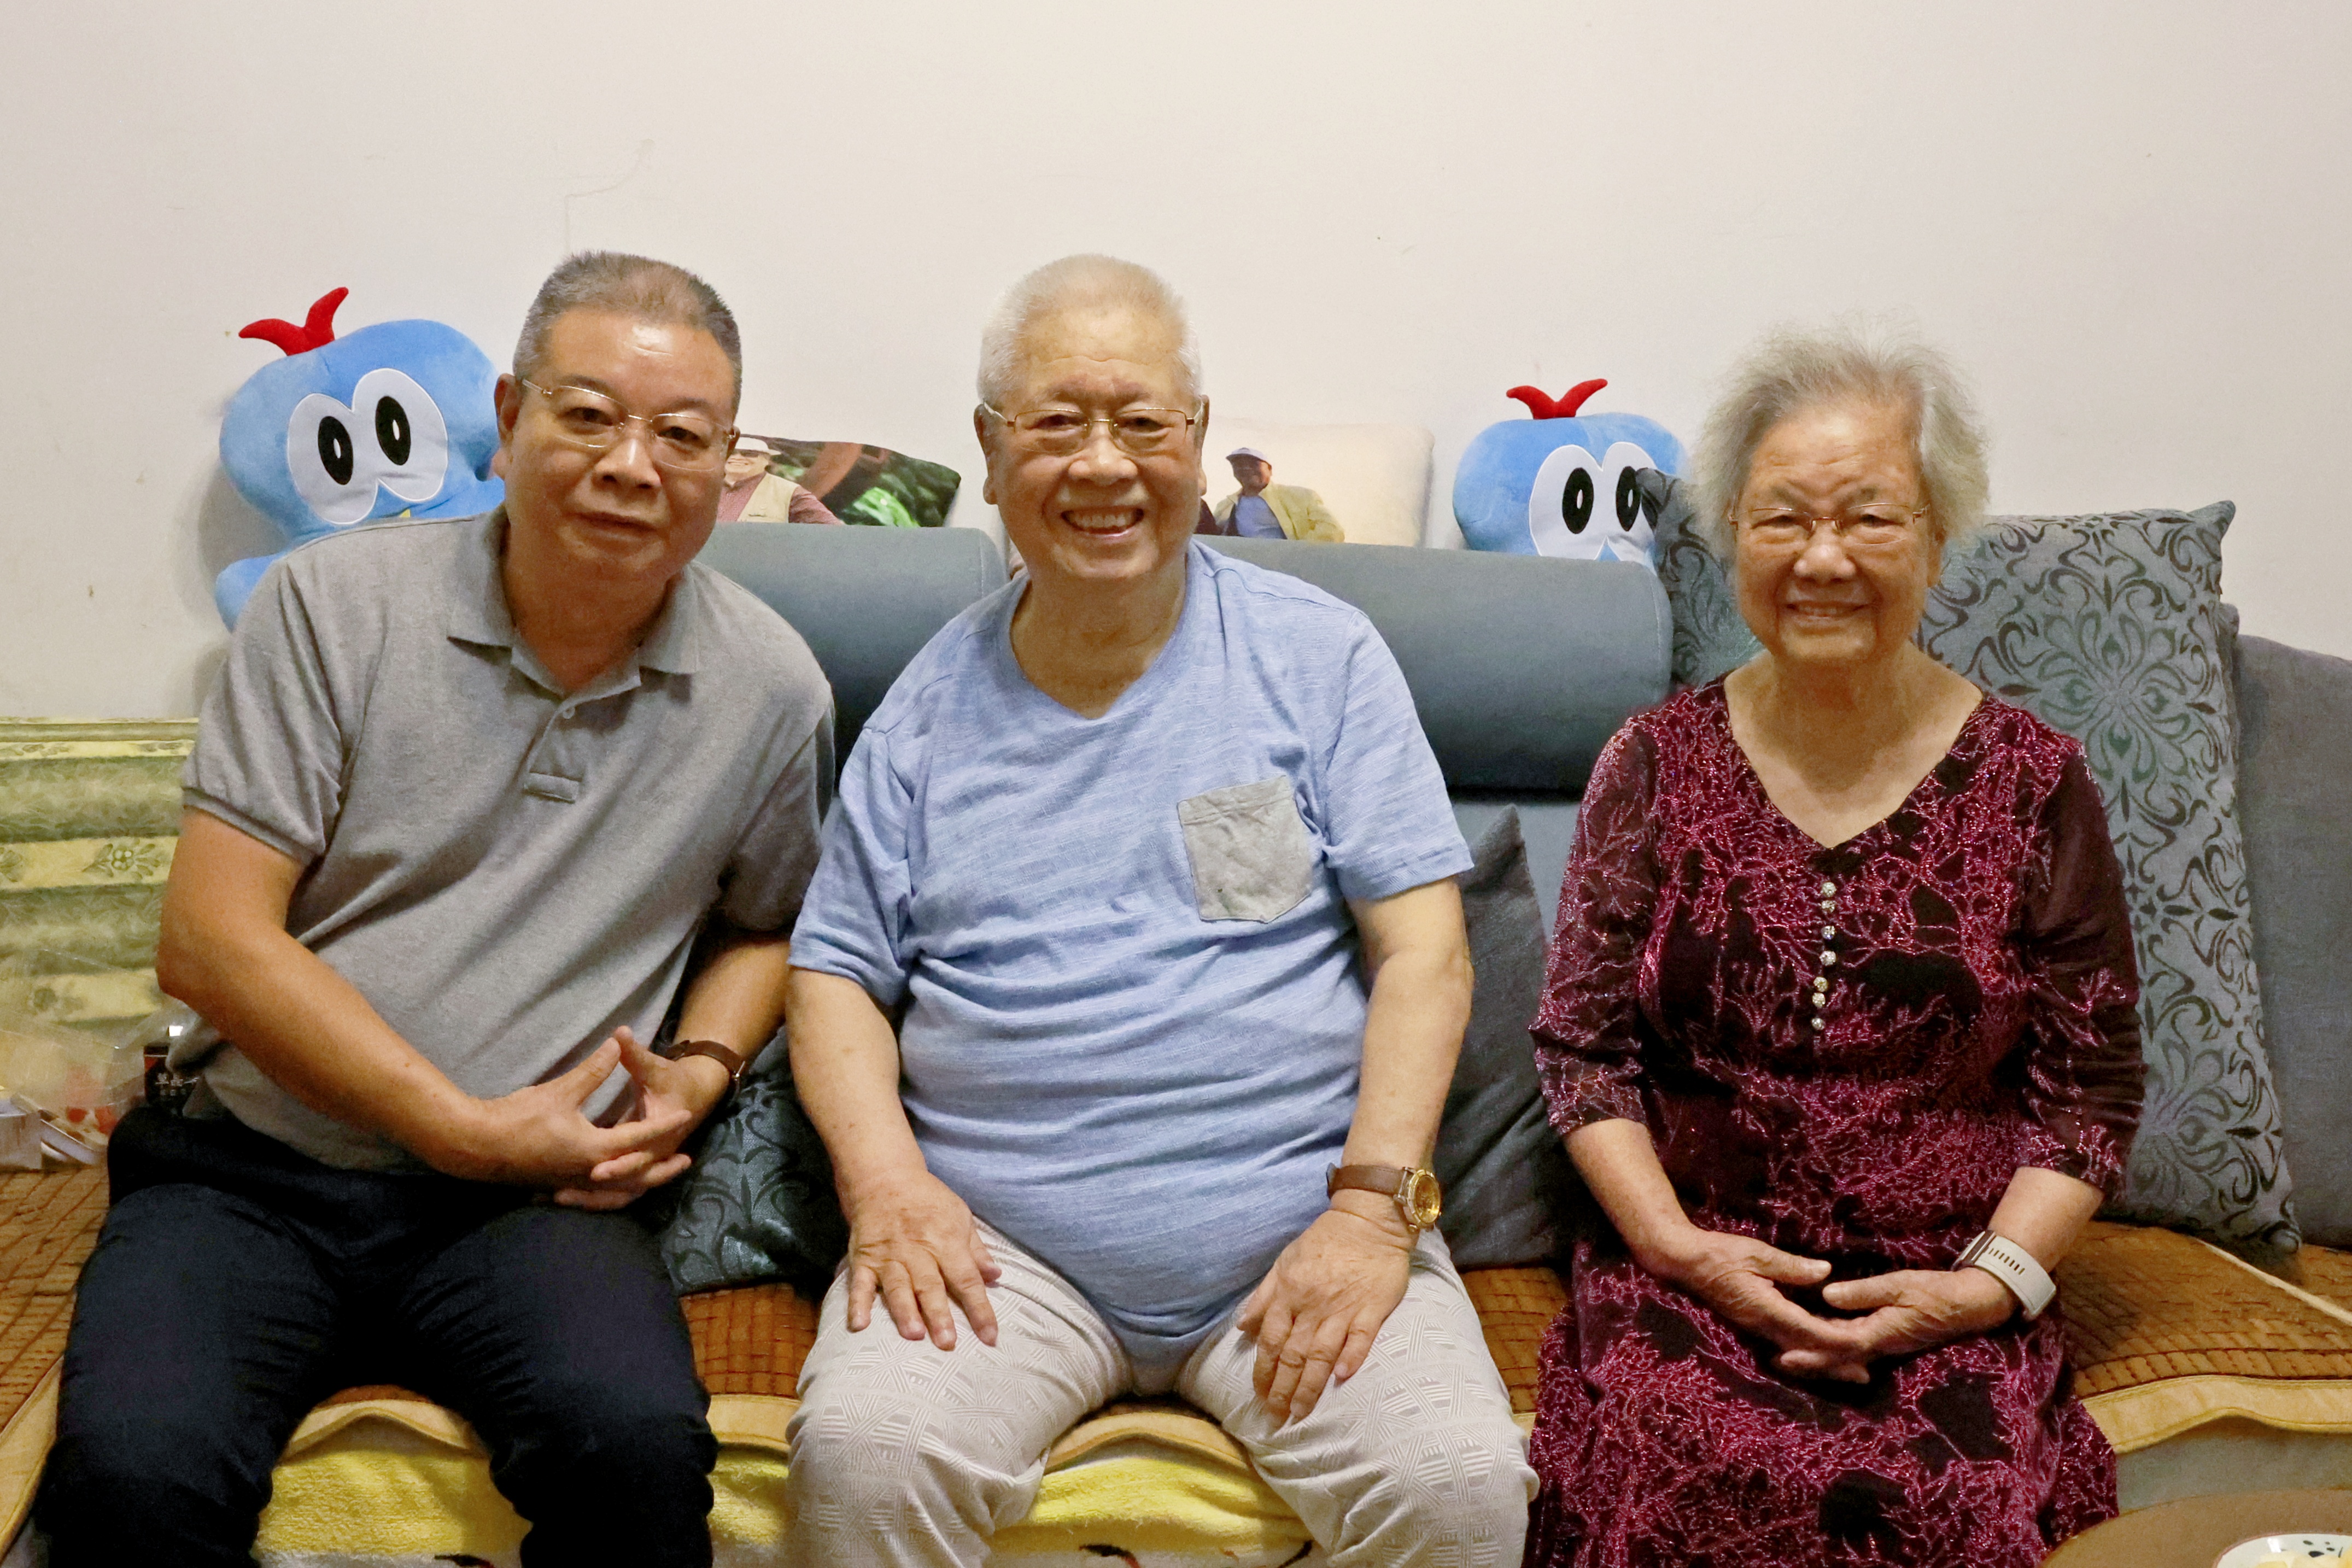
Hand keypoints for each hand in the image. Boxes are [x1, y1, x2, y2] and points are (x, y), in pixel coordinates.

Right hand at [427, 1030, 698, 1189]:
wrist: (476, 1145)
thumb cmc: (518, 1117)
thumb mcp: (561, 1090)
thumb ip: (594, 1070)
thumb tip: (617, 1043)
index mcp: (594, 1149)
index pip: (640, 1137)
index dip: (664, 1124)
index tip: (686, 1115)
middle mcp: (588, 1171)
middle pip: (637, 1176)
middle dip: (662, 1169)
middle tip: (686, 1160)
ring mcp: (572, 1182)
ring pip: (617, 1190)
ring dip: (640, 1182)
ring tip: (656, 1175)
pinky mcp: (558, 1185)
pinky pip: (596, 1194)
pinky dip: (613, 1192)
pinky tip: (614, 1183)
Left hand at [552, 1028, 730, 1209]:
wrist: (697, 1095)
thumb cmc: (675, 1081)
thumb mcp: (653, 1069)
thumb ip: (633, 1054)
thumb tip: (619, 1032)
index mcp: (660, 1137)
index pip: (637, 1155)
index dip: (617, 1165)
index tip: (593, 1170)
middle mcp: (651, 1157)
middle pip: (624, 1186)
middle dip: (595, 1194)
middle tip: (561, 1194)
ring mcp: (643, 1164)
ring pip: (618, 1195)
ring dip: (590, 1200)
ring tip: (556, 1199)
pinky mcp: (633, 1165)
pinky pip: (615, 1192)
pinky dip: (594, 1198)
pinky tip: (562, 1197)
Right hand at [841, 1170, 1001, 1350]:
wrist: (885, 1177)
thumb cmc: (928, 1199)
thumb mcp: (960, 1215)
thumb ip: (976, 1250)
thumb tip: (996, 1277)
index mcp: (946, 1241)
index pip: (967, 1280)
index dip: (980, 1309)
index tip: (990, 1337)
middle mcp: (918, 1251)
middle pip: (931, 1286)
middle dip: (939, 1315)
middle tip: (948, 1343)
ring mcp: (889, 1256)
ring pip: (898, 1287)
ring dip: (905, 1311)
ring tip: (913, 1334)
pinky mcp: (864, 1258)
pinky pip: (859, 1284)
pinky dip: (858, 1303)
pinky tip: (859, 1324)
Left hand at [1236, 1195, 1415, 1422]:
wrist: (1367, 1221)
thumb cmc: (1323, 1242)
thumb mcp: (1284, 1262)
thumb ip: (1263, 1296)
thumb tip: (1242, 1327)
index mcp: (1288, 1293)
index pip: (1271, 1340)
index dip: (1263, 1371)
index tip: (1258, 1396)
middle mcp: (1312, 1305)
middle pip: (1294, 1354)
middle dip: (1282, 1389)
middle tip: (1275, 1417)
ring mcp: (1343, 1308)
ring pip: (1321, 1353)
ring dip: (1309, 1385)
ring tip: (1300, 1412)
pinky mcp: (1373, 1308)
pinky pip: (1361, 1337)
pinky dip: (1351, 1356)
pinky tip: (1342, 1377)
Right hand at [1638, 1225, 1876, 1383]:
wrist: (1684, 1261)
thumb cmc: (1719, 1253)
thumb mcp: (1756, 1253)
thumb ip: (1791, 1266)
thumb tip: (1825, 1273)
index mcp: (1766, 1309)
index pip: (1808, 1331)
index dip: (1837, 1341)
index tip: (1863, 1346)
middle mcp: (1763, 1326)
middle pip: (1805, 1352)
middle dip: (1835, 1364)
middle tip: (1866, 1376)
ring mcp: (1756, 1328)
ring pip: (1796, 1352)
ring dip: (1823, 1362)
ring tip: (1850, 1369)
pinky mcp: (1753, 1324)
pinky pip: (1785, 1343)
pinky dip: (1807, 1350)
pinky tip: (1818, 1349)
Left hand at [1778, 1268, 2016, 1379]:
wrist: (1967, 1305)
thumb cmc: (1934, 1291)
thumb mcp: (1898, 1285)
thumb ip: (1862, 1293)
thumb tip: (1827, 1296)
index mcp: (1880, 1334)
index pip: (1838, 1347)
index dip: (1811, 1352)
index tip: (1784, 1354)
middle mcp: (1880, 1346)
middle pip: (1838, 1358)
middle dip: (1809, 1361)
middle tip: (1775, 1362)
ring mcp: (1885, 1345)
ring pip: (1846, 1356)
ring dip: (1820, 1357)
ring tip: (1789, 1355)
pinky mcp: (1888, 1339)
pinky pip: (1856, 1347)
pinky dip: (1836, 1347)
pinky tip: (1820, 1341)